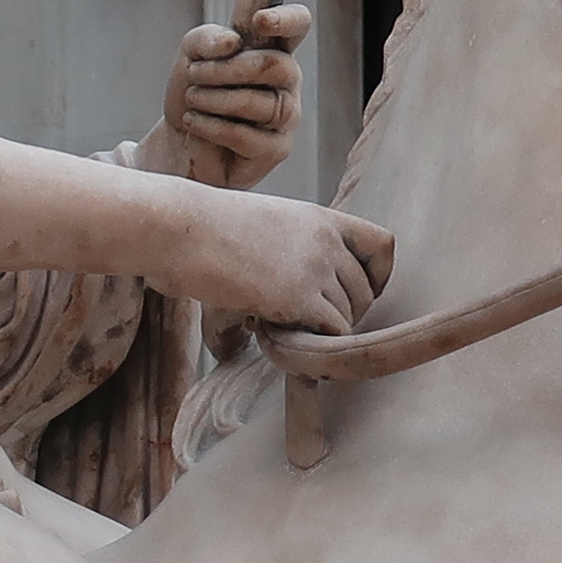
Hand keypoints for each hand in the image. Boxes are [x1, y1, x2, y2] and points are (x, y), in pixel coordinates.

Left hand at [156, 0, 310, 187]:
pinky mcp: (277, 148)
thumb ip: (209, 38)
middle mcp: (288, 77)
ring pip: (255, 101)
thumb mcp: (192, 52)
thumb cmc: (196, 89)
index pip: (296, 22)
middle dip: (224, 69)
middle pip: (272, 64)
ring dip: (211, 99)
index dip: (286, 17)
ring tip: (192, 99)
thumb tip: (233, 43)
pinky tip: (194, 122)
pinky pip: (244, 135)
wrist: (181, 139)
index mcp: (274, 45)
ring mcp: (287, 114)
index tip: (259, 20)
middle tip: (193, 73)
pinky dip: (210, 127)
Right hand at [159, 184, 390, 334]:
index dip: (375, 277)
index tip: (352, 294)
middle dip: (340, 315)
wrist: (179, 228)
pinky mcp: (299, 296)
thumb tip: (284, 293)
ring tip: (277, 326)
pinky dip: (310, 345)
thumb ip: (284, 255)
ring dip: (317, 332)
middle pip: (365, 293)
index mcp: (321, 218)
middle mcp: (327, 241)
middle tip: (300, 322)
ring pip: (348, 317)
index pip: (382, 245)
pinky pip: (331, 334)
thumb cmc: (202, 228)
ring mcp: (315, 268)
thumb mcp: (261, 226)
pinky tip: (275, 336)